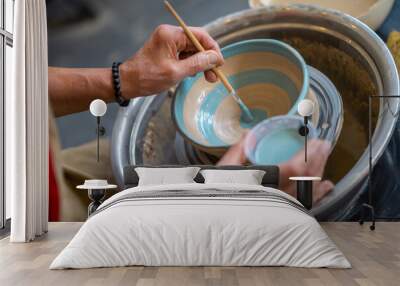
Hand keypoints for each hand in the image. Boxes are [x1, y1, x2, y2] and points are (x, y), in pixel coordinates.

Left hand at [120, 24, 223, 97]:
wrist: (128, 83)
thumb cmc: (147, 77)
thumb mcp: (176, 72)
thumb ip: (198, 63)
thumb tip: (215, 58)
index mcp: (171, 35)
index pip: (200, 36)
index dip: (212, 49)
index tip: (220, 63)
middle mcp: (170, 34)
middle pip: (197, 43)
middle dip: (207, 59)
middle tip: (214, 75)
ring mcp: (168, 42)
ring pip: (192, 50)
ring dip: (200, 64)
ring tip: (207, 78)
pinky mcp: (166, 50)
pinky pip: (184, 55)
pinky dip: (191, 65)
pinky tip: (194, 74)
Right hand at [217, 135, 333, 203]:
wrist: (217, 217)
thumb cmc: (218, 193)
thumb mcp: (224, 171)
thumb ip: (238, 152)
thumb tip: (250, 134)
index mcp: (263, 183)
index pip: (292, 169)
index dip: (307, 156)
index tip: (315, 144)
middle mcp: (276, 196)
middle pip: (304, 178)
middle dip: (317, 161)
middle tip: (324, 147)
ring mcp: (282, 206)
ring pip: (307, 190)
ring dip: (319, 173)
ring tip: (325, 159)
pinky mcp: (284, 213)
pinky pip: (306, 203)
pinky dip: (318, 193)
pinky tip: (326, 186)